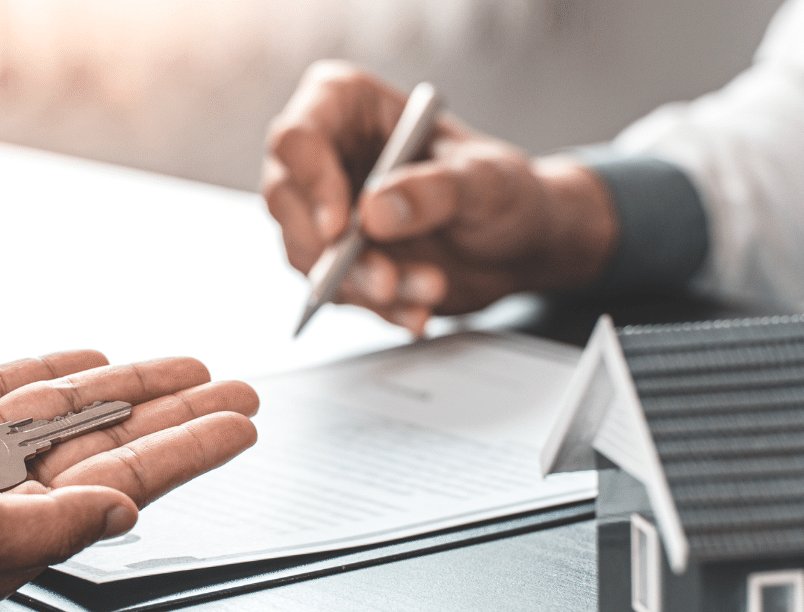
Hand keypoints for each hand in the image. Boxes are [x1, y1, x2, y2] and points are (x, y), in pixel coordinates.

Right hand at [0, 351, 259, 603]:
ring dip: (130, 387)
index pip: (127, 487)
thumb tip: (125, 514)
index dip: (190, 453)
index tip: (238, 425)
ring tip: (186, 366)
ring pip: (69, 411)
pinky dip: (53, 370)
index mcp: (11, 536)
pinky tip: (94, 359)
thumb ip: (54, 524)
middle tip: (237, 389)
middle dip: (179, 417)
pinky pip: (7, 386)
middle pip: (112, 447)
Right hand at [261, 60, 617, 335]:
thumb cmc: (502, 190)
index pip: (298, 136)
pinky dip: (378, 308)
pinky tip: (416, 314)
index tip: (341, 225)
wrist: (517, 243)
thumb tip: (374, 212)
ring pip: (308, 254)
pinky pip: (336, 291)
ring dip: (366, 285)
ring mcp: (323, 211)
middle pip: (286, 199)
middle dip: (333, 250)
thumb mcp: (486, 181)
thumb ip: (436, 189)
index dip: (310, 178)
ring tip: (428, 290)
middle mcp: (325, 156)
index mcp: (347, 106)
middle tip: (384, 279)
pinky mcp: (335, 261)